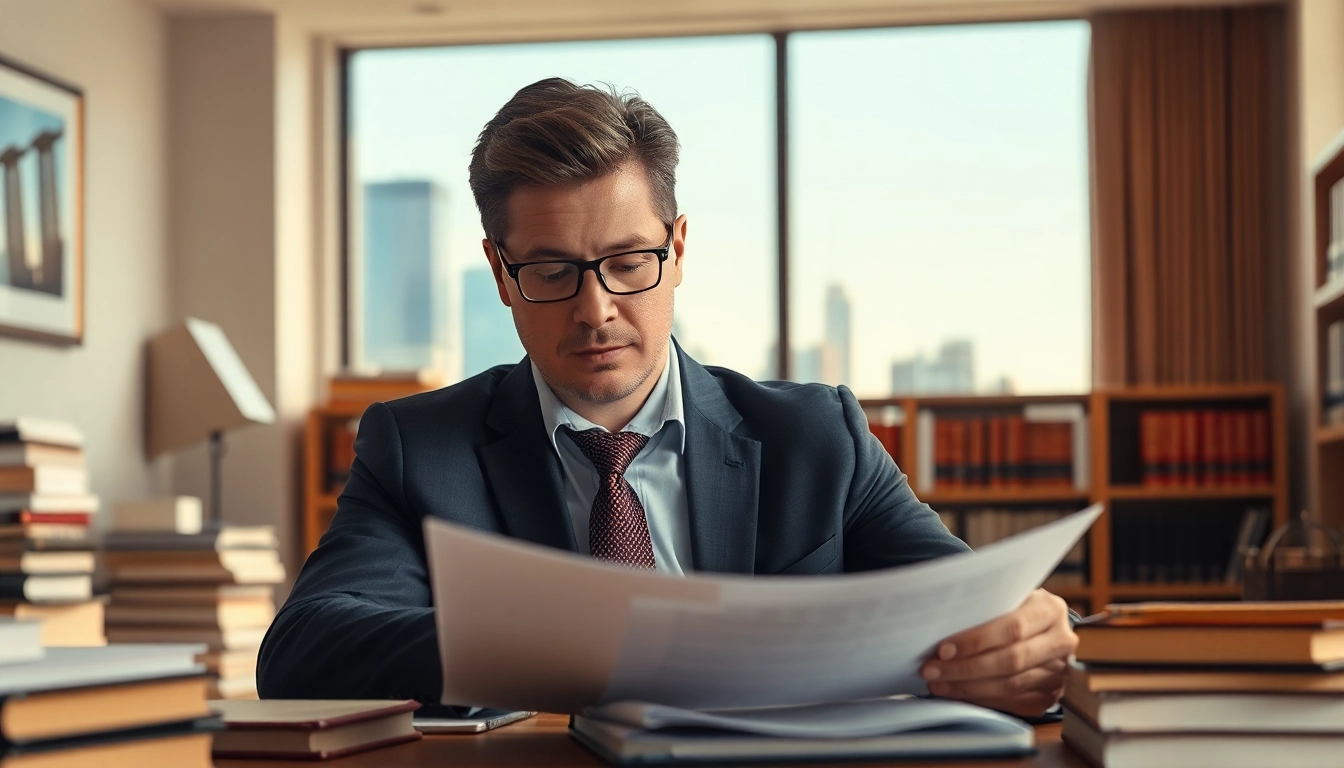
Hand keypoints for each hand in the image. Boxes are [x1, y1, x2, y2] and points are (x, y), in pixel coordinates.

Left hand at [920, 589, 1076, 716]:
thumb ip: (986, 607)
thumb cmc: (1016, 607)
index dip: (976, 640)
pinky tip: (958, 694)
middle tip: (932, 670)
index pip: (1012, 628)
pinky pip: (1013, 702)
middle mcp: (1061, 641)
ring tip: (938, 684)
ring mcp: (1059, 671)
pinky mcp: (1052, 695)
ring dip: (968, 687)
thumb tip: (940, 624)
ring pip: (1010, 686)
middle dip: (965, 668)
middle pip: (1011, 661)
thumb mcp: (1007, 596)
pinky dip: (982, 700)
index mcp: (1050, 609)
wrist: (1045, 626)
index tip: (943, 649)